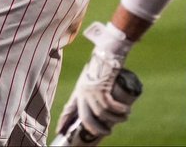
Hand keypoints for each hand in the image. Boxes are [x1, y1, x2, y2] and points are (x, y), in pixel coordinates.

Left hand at [55, 23, 134, 144]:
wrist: (106, 53)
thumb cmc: (101, 67)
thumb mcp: (92, 81)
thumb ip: (92, 93)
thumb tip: (101, 109)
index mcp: (78, 92)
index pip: (68, 109)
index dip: (63, 122)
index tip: (59, 132)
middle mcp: (83, 93)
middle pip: (86, 119)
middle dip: (97, 129)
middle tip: (107, 132)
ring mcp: (92, 91)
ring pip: (102, 113)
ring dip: (115, 119)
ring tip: (124, 117)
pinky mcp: (102, 88)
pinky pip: (111, 105)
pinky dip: (120, 110)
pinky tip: (126, 111)